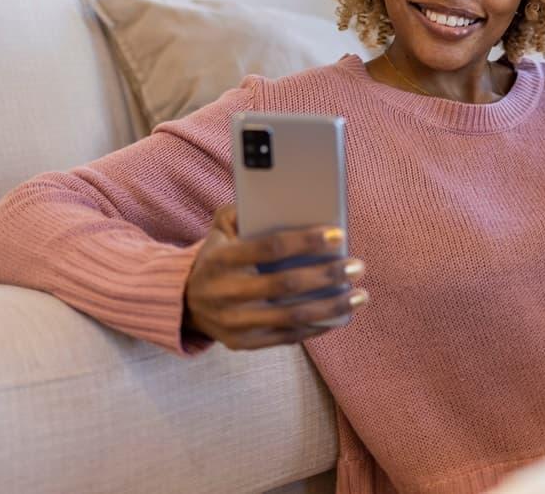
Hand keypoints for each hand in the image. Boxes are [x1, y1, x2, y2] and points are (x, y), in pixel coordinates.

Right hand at [182, 203, 369, 350]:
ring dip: (332, 306)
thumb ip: (244, 211)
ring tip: (359, 294)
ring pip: (292, 316)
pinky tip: (342, 315)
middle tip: (357, 266)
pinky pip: (288, 337)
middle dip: (328, 275)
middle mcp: (226, 293)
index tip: (338, 235)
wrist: (185, 302)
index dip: (307, 241)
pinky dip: (318, 326)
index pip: (270, 248)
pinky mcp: (244, 343)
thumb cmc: (216, 257)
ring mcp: (235, 322)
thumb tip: (283, 200)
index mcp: (221, 259)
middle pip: (286, 284)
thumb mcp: (219, 229)